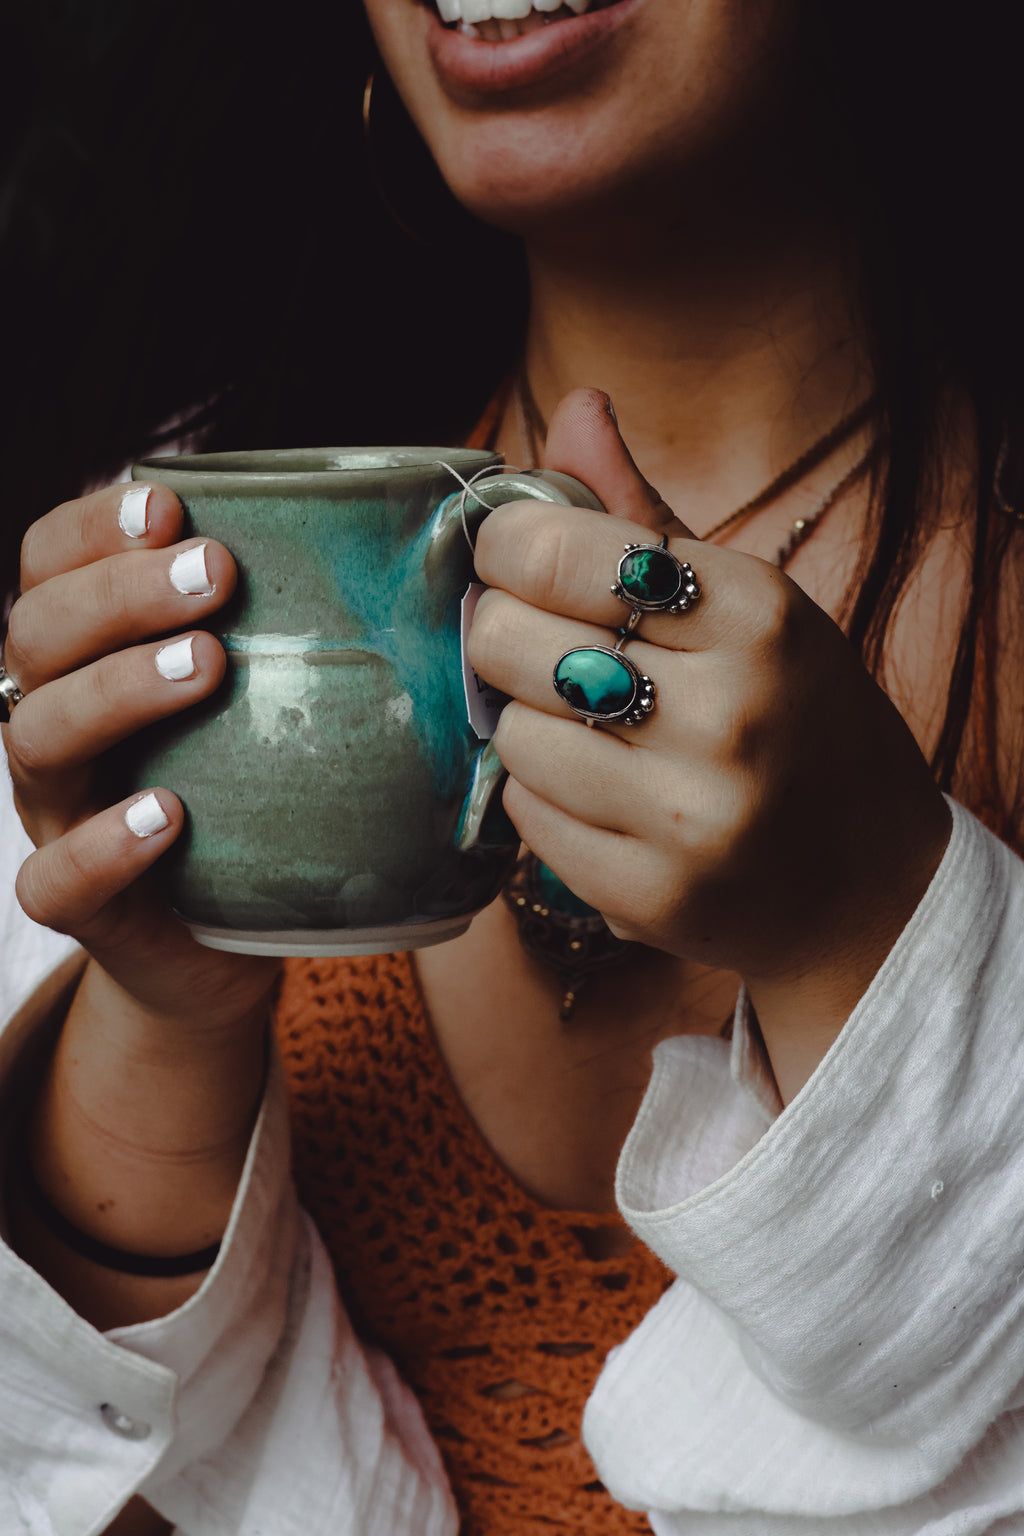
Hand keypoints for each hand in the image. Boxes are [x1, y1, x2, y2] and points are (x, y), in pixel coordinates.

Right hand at [4, 480, 277, 1029]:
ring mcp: (57, 812)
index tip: (169, 505)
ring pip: (39, 736)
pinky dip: (104, 844)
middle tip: (215, 574)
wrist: (218, 942)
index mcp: (85, 657)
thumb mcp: (261, 705)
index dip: (91, 528)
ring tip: (205, 667)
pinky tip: (167, 814)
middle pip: (37, 635)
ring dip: (119, 689)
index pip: (47, 565)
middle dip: (120, 593)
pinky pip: (54, 877)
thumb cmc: (247, 798)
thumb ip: (290, 633)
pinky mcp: (79, 903)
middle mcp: (54, 721)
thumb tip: (411, 558)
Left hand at [469, 389, 951, 1093]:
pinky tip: (599, 794)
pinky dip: (542, 797)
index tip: (516, 559)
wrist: (858, 874)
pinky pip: (525, 814)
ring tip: (589, 730)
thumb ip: (644, 514)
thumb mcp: (745, 601)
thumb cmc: (792, 715)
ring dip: (530, 724)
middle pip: (513, 640)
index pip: (558, 551)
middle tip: (544, 647)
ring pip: (512, 733)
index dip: (509, 549)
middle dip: (509, 636)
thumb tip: (573, 407)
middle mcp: (729, 710)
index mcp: (755, 612)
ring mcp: (691, 812)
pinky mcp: (651, 892)